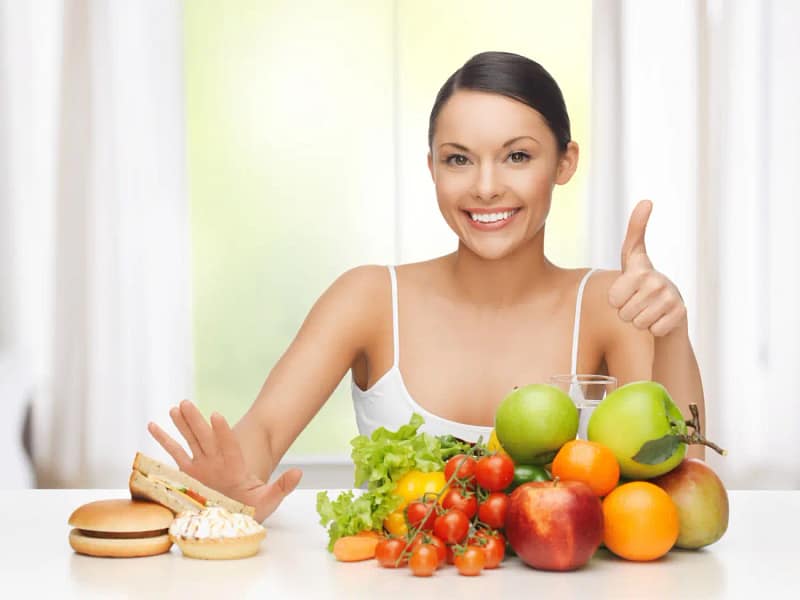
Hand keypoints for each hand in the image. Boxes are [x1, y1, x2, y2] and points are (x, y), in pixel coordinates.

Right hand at [147, 400, 301, 522]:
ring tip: (174, 407)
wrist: (237, 517)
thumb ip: (282, 486)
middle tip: (186, 402)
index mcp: (234, 466)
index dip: (223, 431)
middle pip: (205, 436)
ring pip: (190, 440)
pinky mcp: (188, 473)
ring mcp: (201, 465)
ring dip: (182, 425)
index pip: (228, 444)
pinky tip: (153, 425)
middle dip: (196, 420)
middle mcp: (216, 460)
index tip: (217, 414)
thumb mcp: (269, 499)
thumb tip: (299, 472)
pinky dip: (164, 440)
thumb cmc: (253, 509)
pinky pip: (174, 454)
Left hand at [608, 200, 686, 336]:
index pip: (612, 299)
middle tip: (640, 302)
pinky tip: (660, 318)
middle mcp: (658, 281)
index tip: (629, 289)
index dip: (616, 299)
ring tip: (649, 309)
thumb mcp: (634, 255)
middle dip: (628, 312)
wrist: (671, 306)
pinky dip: (654, 329)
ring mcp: (671, 298)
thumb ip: (635, 229)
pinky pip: (653, 330)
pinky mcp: (680, 314)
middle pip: (623, 313)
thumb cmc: (644, 279)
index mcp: (641, 270)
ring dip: (640, 321)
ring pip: (637, 323)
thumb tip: (647, 199)